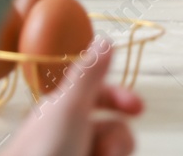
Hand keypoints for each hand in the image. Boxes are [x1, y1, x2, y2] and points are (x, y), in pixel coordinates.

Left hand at [0, 40, 142, 155]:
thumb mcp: (70, 106)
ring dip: (112, 153)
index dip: (121, 98)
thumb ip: (89, 73)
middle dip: (118, 137)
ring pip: (110, 147)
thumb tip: (104, 38)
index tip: (139, 109)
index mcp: (65, 108)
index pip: (101, 94)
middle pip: (111, 125)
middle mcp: (70, 130)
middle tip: (110, 152)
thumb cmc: (43, 150)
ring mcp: (73, 150)